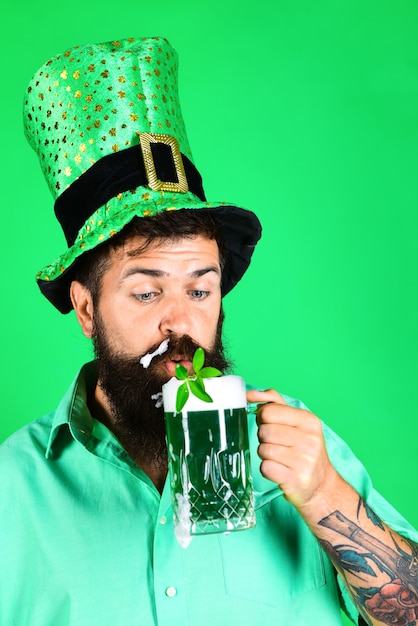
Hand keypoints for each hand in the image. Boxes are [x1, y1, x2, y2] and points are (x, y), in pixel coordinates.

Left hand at [247, 388, 335, 510]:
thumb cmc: (303, 448)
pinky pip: (265, 468)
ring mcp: (304, 461)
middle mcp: (309, 439)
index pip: (269, 411)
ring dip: (265, 454)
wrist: (320, 484)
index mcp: (309, 420)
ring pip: (263, 449)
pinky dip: (267, 469)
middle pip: (264, 431)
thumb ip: (273, 402)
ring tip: (280, 457)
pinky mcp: (295, 480)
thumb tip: (250, 393)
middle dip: (264, 438)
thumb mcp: (296, 421)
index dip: (264, 419)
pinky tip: (280, 470)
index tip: (272, 425)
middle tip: (277, 444)